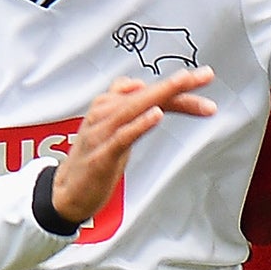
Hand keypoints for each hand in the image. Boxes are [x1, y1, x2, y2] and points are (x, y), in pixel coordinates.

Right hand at [50, 68, 215, 223]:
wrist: (66, 193)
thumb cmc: (92, 159)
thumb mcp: (110, 128)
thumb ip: (125, 106)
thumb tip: (138, 84)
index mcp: (109, 105)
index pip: (149, 91)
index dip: (178, 87)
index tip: (204, 79)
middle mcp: (104, 113)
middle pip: (145, 94)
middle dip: (177, 84)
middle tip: (204, 76)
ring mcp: (101, 133)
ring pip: (134, 107)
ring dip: (161, 95)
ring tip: (182, 84)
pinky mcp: (101, 155)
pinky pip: (122, 135)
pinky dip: (139, 123)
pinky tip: (155, 115)